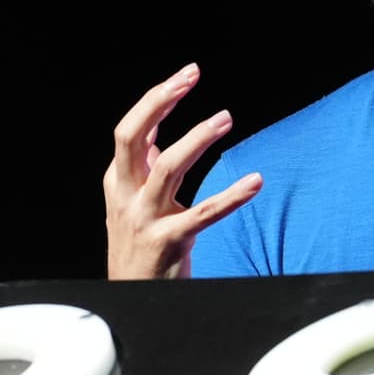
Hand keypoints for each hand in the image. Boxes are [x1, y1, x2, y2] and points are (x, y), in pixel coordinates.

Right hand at [102, 63, 261, 279]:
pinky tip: (255, 181)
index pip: (130, 129)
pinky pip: (204, 213)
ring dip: (197, 137)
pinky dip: (232, 195)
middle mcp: (126, 196)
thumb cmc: (141, 245)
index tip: (185, 76)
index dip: (155, 99)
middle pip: (131, 136)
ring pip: (167, 166)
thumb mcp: (133, 201)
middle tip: (192, 77)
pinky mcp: (169, 242)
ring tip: (225, 117)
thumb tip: (157, 128)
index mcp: (118, 182)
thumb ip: (144, 166)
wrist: (134, 298)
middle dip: (160, 101)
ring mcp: (144, 219)